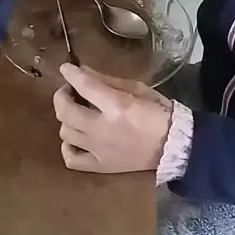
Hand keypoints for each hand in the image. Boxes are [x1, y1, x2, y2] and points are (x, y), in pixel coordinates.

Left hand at [53, 64, 172, 173]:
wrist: (173, 145)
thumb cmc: (158, 112)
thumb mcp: (138, 89)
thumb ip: (109, 81)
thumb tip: (84, 71)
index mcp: (117, 106)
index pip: (85, 86)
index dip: (71, 74)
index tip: (65, 68)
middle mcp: (103, 129)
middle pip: (66, 111)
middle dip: (61, 96)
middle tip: (69, 91)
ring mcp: (99, 150)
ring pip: (65, 133)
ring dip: (67, 119)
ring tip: (76, 113)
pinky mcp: (101, 166)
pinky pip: (71, 159)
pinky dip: (68, 146)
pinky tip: (76, 138)